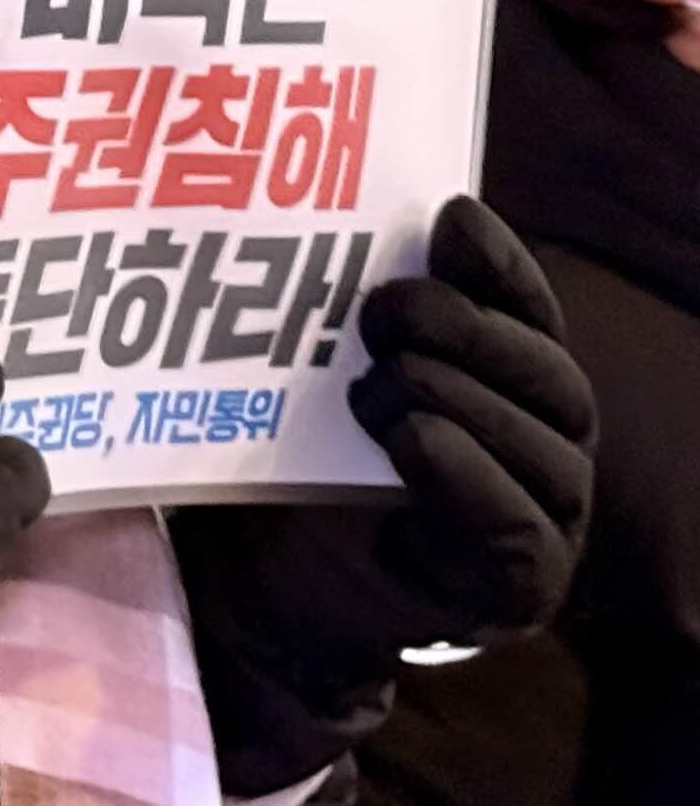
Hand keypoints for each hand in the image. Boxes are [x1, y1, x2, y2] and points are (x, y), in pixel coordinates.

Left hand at [180, 196, 594, 698]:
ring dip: (461, 401)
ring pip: (542, 450)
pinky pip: (516, 529)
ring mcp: (544, 521)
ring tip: (379, 384)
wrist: (256, 589)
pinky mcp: (515, 589)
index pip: (529, 315)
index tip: (451, 215)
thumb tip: (313, 219)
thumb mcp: (306, 379)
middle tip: (385, 309)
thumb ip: (336, 317)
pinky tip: (416, 437)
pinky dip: (469, 479)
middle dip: (471, 333)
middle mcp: (544, 449)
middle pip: (549, 378)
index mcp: (508, 387)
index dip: (501, 265)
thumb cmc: (289, 468)